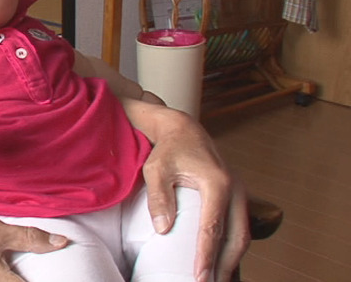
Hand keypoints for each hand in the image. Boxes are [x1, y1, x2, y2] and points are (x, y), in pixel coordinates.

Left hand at [140, 109, 249, 281]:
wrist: (184, 130)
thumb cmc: (168, 150)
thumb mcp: (155, 168)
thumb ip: (159, 197)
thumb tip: (164, 229)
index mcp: (217, 183)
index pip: (213, 228)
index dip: (207, 256)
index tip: (200, 277)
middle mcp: (235, 189)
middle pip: (237, 237)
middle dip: (225, 266)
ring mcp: (239, 193)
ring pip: (243, 234)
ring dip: (232, 260)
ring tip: (217, 279)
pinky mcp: (236, 197)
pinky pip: (239, 227)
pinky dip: (233, 247)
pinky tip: (221, 262)